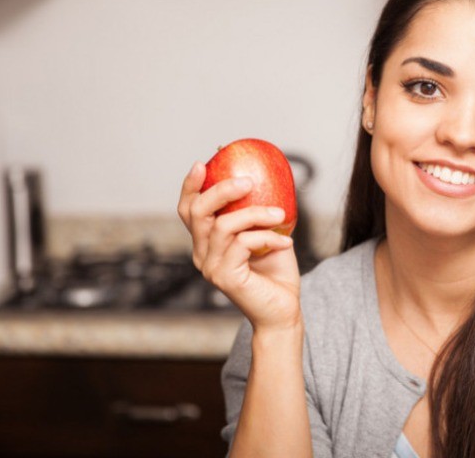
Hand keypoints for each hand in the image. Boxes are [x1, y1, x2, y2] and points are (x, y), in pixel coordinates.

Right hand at [177, 162, 301, 330]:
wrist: (284, 311)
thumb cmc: (276, 273)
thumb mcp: (268, 233)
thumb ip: (258, 211)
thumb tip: (263, 175)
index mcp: (207, 242)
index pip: (188, 210)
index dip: (191, 185)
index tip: (204, 162)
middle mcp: (202, 254)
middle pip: (197, 212)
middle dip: (220, 190)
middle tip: (248, 181)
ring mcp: (211, 267)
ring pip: (224, 226)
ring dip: (256, 214)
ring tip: (281, 216)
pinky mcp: (224, 278)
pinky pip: (243, 244)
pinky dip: (267, 237)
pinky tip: (286, 242)